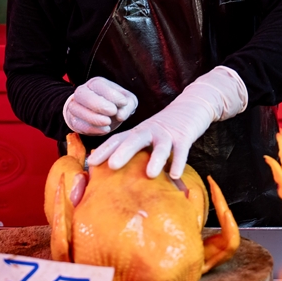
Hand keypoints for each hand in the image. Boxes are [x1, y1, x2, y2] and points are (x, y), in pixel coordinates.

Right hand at [63, 77, 138, 135]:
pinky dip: (92, 128)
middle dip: (98, 104)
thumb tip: (121, 115)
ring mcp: (75, 106)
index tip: (124, 102)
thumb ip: (128, 105)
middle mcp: (82, 92)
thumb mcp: (127, 101)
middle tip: (113, 111)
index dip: (111, 94)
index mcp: (95, 83)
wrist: (103, 114)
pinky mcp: (73, 120)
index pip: (98, 85)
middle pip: (83, 95)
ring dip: (94, 118)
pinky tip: (104, 129)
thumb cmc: (115, 104)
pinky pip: (78, 124)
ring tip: (108, 123)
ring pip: (77, 110)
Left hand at [87, 66, 247, 178]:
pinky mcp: (184, 136)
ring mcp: (167, 133)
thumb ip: (135, 150)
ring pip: (161, 146)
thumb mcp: (147, 135)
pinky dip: (179, 161)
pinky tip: (175, 175)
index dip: (104, 150)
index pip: (117, 139)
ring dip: (155, 159)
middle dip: (122, 152)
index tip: (90, 164)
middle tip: (111, 166)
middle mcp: (150, 131)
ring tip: (150, 174)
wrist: (191, 105)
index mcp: (138, 132)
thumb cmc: (165, 128)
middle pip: (134, 140)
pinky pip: (182, 150)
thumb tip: (117, 172)